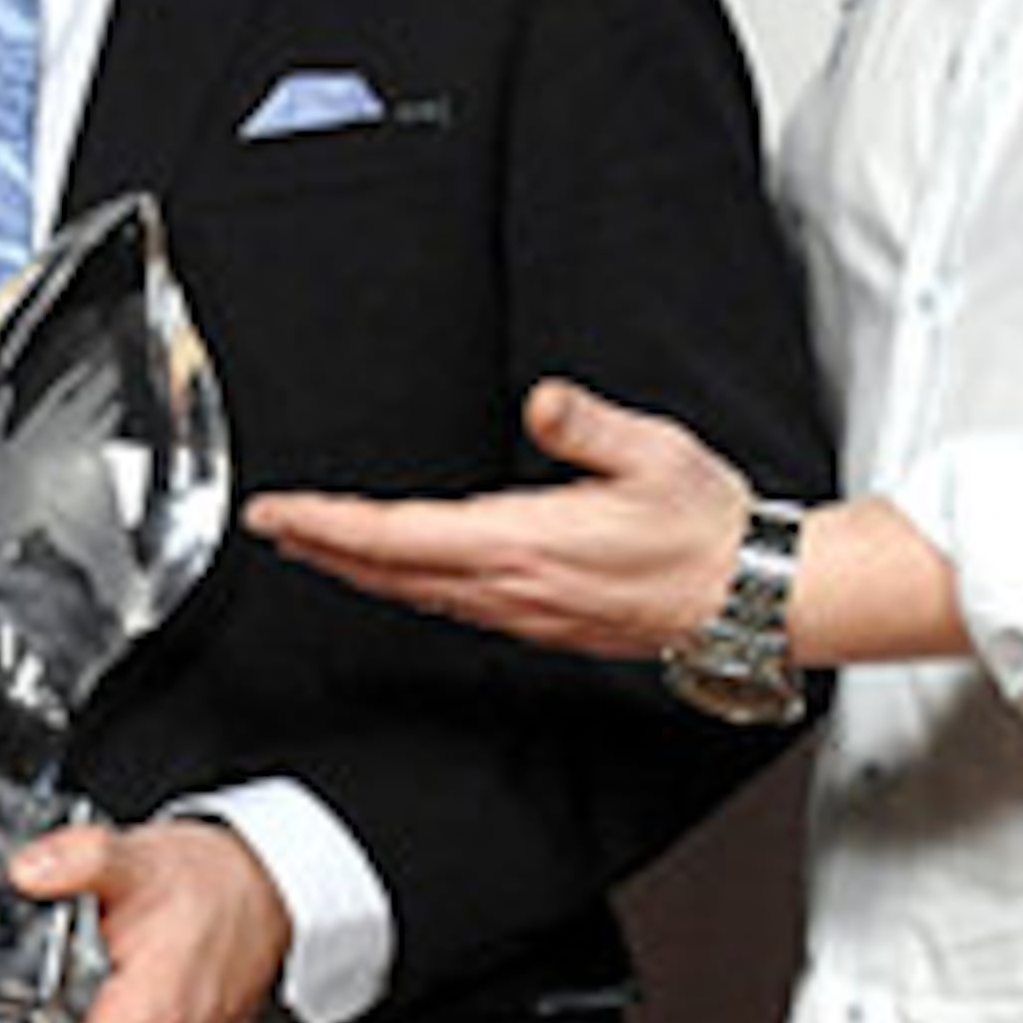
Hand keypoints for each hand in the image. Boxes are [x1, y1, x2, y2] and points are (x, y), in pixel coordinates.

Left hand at [245, 376, 746, 661]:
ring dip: (357, 570)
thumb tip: (541, 401)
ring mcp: (525, 612)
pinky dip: (404, 587)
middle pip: (389, 571)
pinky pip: (451, 606)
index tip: (277, 513)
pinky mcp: (542, 621)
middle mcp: (513, 587)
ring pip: (415, 593)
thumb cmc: (708, 527)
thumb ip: (589, 425)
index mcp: (525, 542)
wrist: (752, 596)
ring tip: (314, 547)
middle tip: (271, 528)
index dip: (328, 525)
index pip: (398, 534)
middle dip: (321, 549)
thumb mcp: (654, 453)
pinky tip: (397, 575)